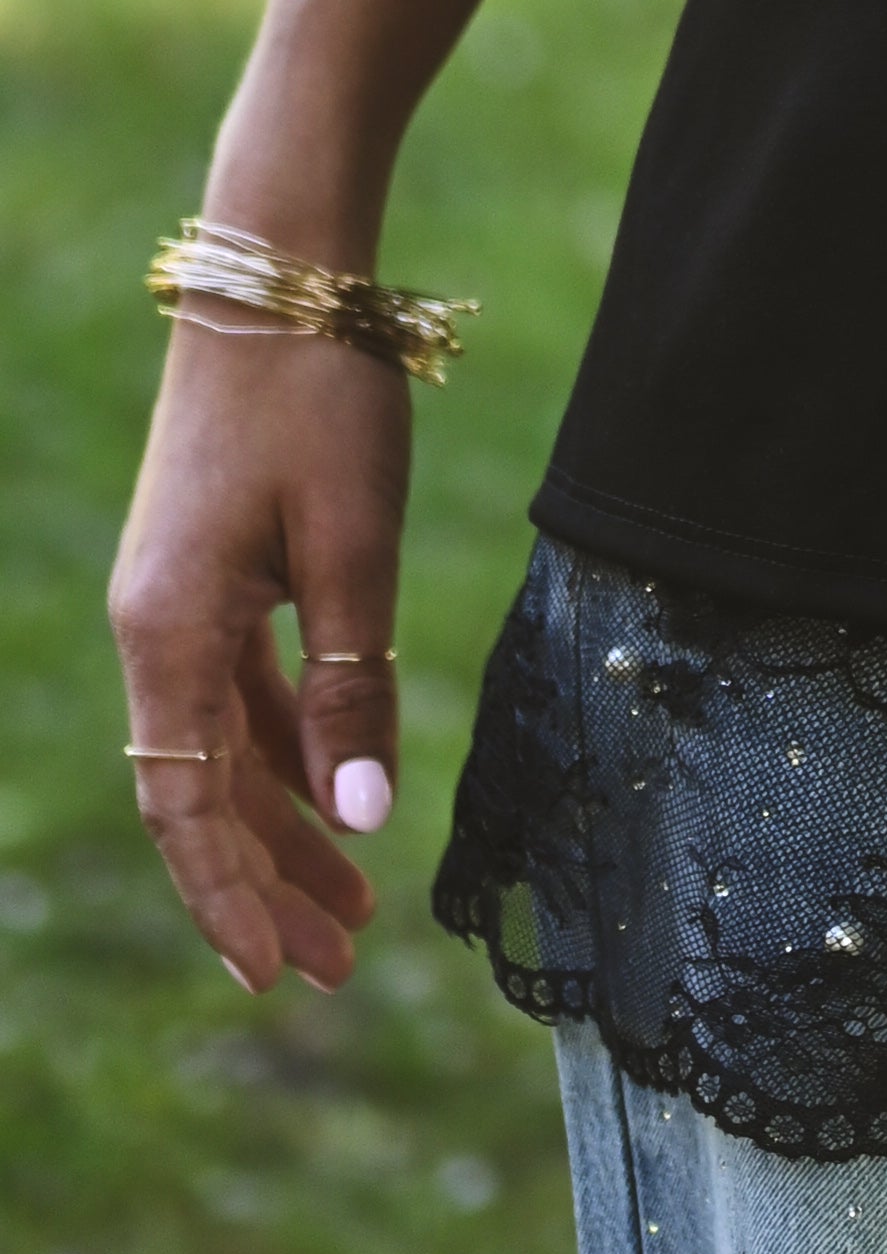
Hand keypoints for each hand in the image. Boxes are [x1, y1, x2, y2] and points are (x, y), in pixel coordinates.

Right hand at [107, 324, 405, 993]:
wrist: (279, 276)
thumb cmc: (318, 398)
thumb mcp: (353, 544)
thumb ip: (352, 684)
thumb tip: (364, 821)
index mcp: (168, 632)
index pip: (187, 808)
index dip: (230, 897)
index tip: (278, 978)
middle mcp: (155, 630)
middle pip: (203, 796)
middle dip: (268, 886)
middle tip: (341, 969)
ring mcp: (178, 602)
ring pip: (225, 751)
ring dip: (284, 828)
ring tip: (355, 910)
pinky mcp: (213, 574)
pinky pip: (242, 697)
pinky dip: (289, 753)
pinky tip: (338, 800)